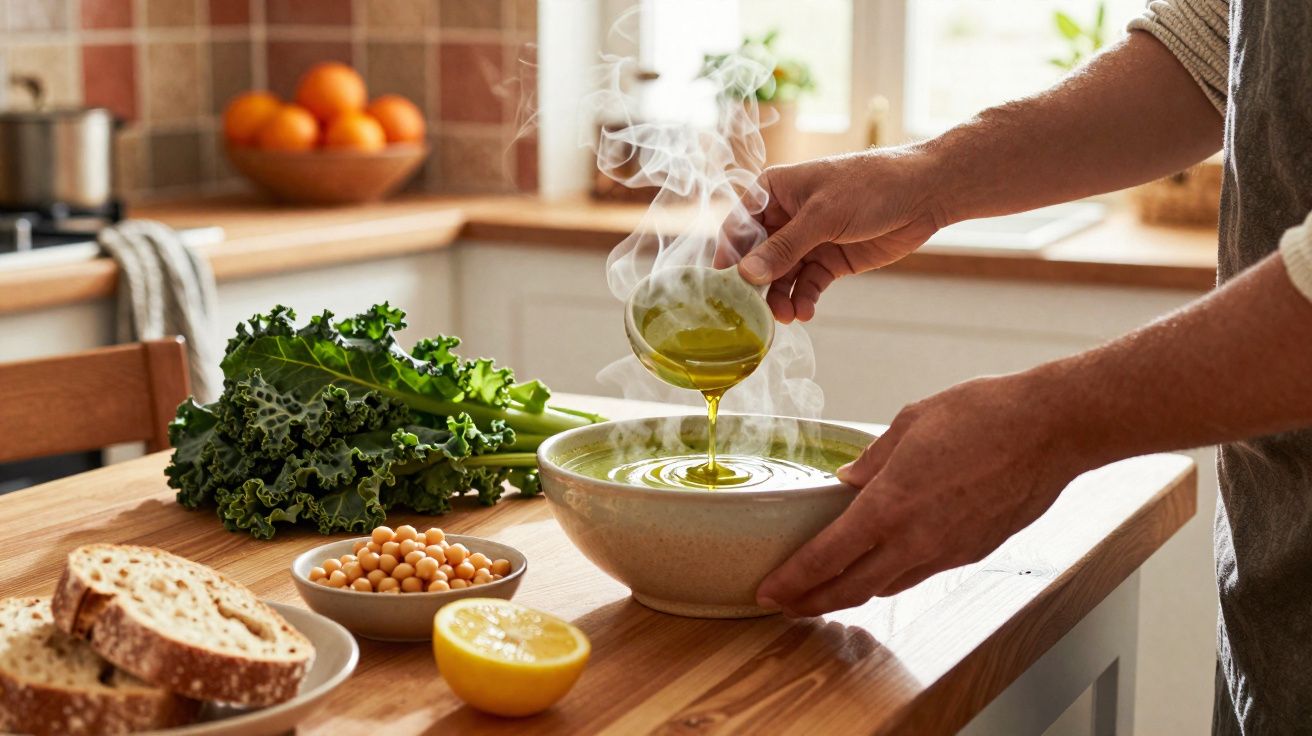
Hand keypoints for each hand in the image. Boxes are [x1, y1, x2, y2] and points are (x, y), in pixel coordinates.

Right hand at [720, 147, 946, 323]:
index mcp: (773, 192)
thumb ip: (784, 247)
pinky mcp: (828, 260)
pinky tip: (805, 312)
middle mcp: (785, 217)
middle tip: (756, 313)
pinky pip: (807, 284)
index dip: (730, 258)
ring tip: (787, 316)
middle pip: (758, 258)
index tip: (725, 289)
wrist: (924, 193)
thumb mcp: (822, 216)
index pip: (738, 227)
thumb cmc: (870, 186)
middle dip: (757, 286)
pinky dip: (804, 299)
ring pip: (782, 277)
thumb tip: (746, 274)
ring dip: (781, 298)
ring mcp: (807, 240)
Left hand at [755, 371, 1089, 616]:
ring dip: (852, 594)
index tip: (768, 591)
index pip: (827, 557)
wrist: (1053, 429)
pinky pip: (920, 574)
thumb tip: (849, 481)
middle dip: (811, 602)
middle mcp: (917, 538)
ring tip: (825, 592)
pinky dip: (891, 578)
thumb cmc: (986, 414)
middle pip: (851, 588)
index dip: (793, 581)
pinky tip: (881, 569)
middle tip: (784, 605)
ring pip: (887, 586)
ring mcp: (948, 551)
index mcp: (891, 503)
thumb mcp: (911, 421)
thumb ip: (873, 458)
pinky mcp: (974, 552)